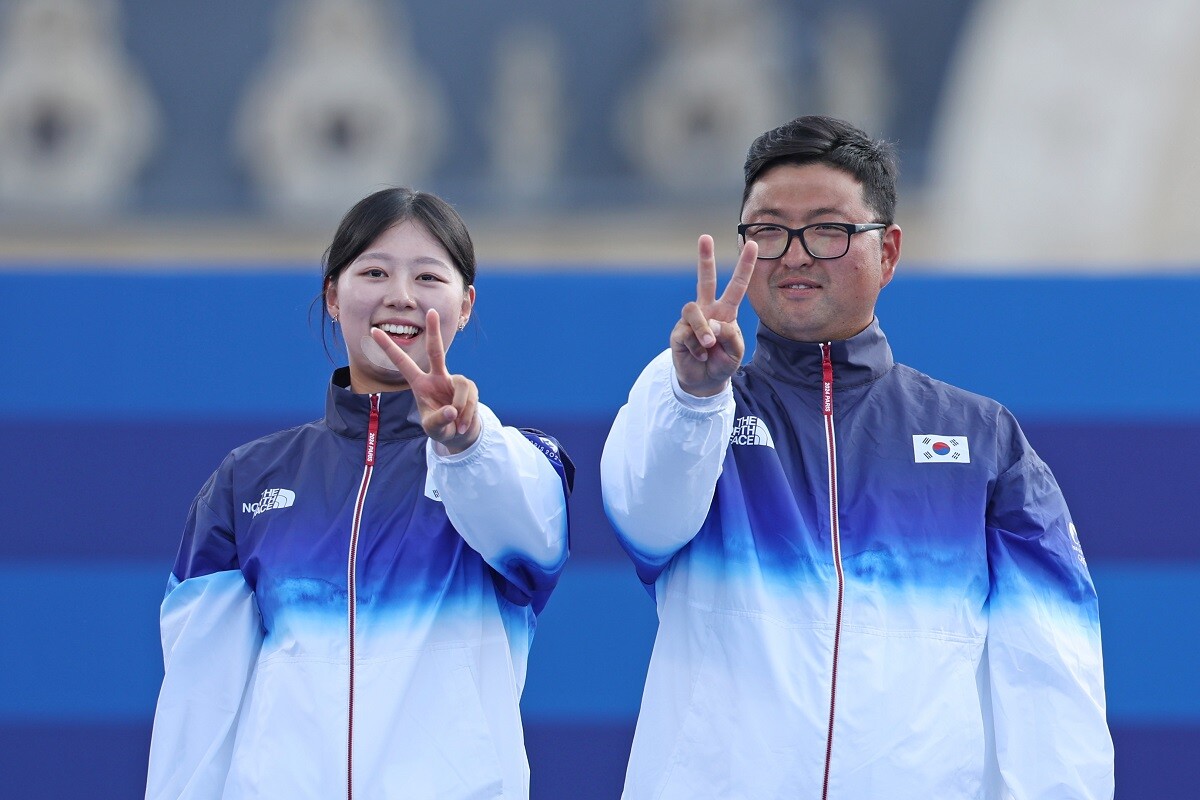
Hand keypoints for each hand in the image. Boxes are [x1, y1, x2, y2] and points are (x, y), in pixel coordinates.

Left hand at [369, 309, 480, 452]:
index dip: (388, 348)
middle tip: (432, 312)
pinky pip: (469, 398)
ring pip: (460, 385)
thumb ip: (439, 421)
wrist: (460, 434)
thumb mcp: (433, 429)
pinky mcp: (469, 387)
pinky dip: (467, 414)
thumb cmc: (441, 427)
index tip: (373, 331)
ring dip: (460, 407)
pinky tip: (463, 425)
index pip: (402, 363)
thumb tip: (452, 411)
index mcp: (420, 384)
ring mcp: (454, 380)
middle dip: (434, 331)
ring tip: (457, 425)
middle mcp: (437, 377)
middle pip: (435, 351)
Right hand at [670, 235, 756, 396]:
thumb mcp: (736, 351)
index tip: (753, 244)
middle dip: (705, 258)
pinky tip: (700, 356)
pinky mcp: (678, 332)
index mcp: (726, 312)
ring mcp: (691, 321)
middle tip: (705, 237)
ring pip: (693, 309)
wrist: (704, 382)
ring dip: (703, 330)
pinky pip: (686, 332)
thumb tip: (712, 322)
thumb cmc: (722, 362)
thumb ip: (730, 335)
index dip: (745, 266)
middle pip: (705, 280)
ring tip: (709, 346)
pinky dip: (696, 347)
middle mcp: (707, 310)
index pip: (737, 285)